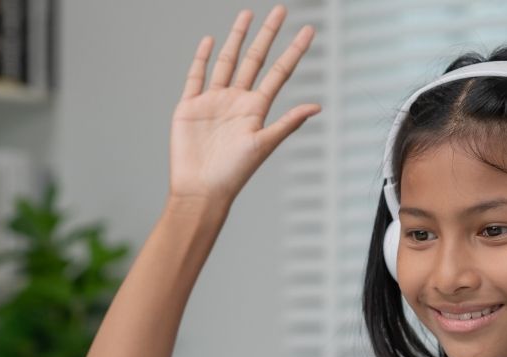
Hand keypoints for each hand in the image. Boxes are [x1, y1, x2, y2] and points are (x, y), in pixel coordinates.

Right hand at [169, 6, 319, 204]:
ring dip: (236, 39)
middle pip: (254, 59)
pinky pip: (196, 77)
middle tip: (280, 10)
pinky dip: (202, 58)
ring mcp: (213, 101)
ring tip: (246, 15)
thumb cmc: (233, 174)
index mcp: (256, 109)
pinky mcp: (190, 107)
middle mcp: (236, 101)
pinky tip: (210, 41)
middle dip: (267, 34)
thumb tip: (316, 106)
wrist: (200, 189)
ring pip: (227, 62)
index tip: (308, 30)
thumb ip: (287, 123)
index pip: (279, 72)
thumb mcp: (263, 145)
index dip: (294, 51)